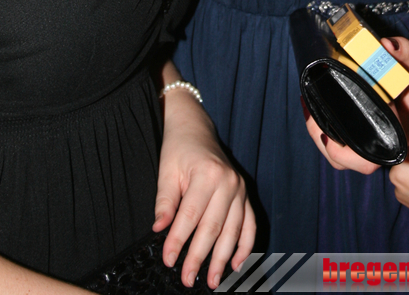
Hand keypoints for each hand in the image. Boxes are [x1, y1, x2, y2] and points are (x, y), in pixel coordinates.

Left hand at [154, 92, 255, 289]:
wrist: (195, 129)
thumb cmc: (179, 149)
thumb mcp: (166, 171)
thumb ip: (164, 201)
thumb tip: (159, 229)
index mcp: (207, 174)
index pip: (190, 215)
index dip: (178, 240)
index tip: (168, 260)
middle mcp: (228, 182)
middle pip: (213, 227)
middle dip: (199, 256)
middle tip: (188, 278)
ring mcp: (239, 189)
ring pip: (233, 230)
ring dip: (223, 258)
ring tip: (212, 280)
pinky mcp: (245, 194)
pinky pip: (249, 224)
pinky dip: (245, 245)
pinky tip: (237, 263)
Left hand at [301, 35, 408, 172]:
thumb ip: (406, 52)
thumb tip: (387, 46)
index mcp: (395, 138)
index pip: (366, 161)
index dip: (343, 154)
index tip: (326, 133)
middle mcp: (382, 144)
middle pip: (344, 159)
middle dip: (320, 137)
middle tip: (308, 109)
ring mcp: (373, 139)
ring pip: (340, 151)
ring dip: (320, 133)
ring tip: (308, 106)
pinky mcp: (367, 130)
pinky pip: (342, 139)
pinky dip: (327, 126)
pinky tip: (317, 107)